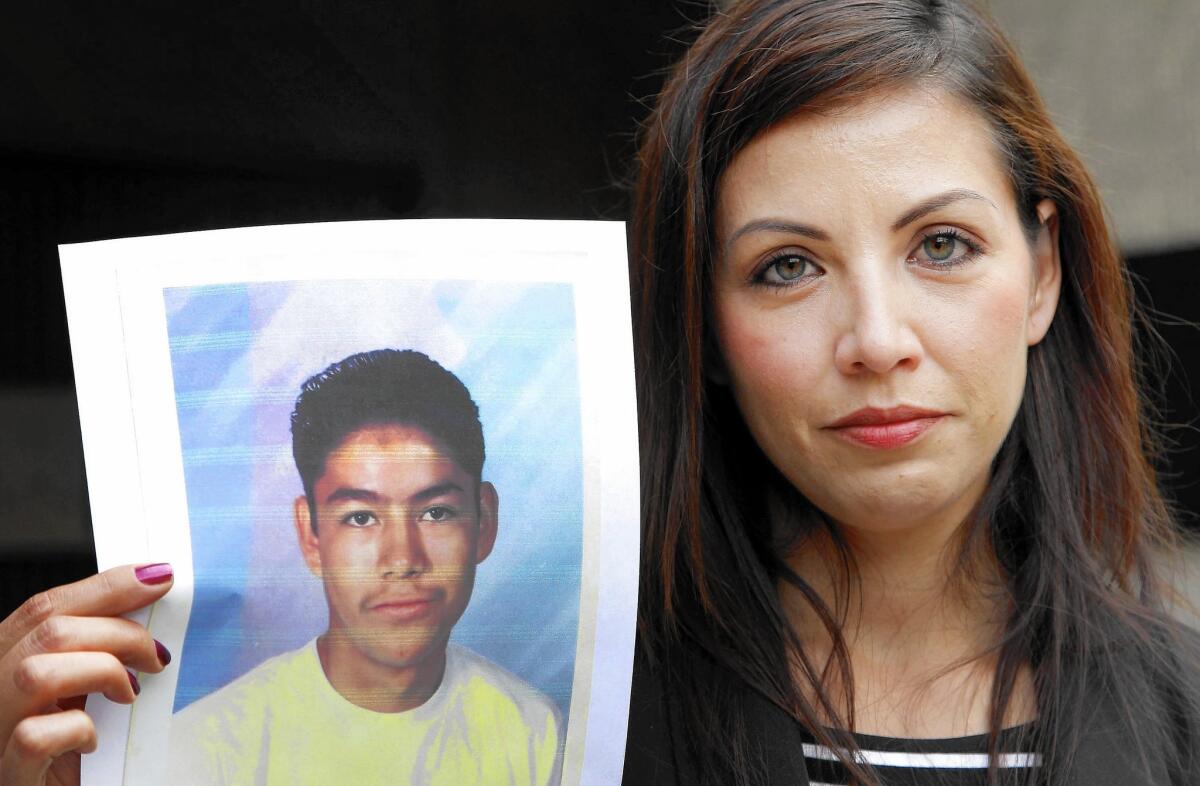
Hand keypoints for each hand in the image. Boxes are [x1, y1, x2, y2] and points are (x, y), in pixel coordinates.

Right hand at [0, 564, 173, 785]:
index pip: (43, 608)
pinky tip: (94, 742)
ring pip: (36, 673)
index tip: (158, 577)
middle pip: (46, 631)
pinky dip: (78, 729)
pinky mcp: (10, 777)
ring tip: (129, 693)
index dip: (105, 585)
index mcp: (7, 666)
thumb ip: (98, 650)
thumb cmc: (79, 755)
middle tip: (156, 656)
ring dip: (102, 672)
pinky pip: (34, 735)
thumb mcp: (85, 691)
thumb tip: (149, 597)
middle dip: (118, 631)